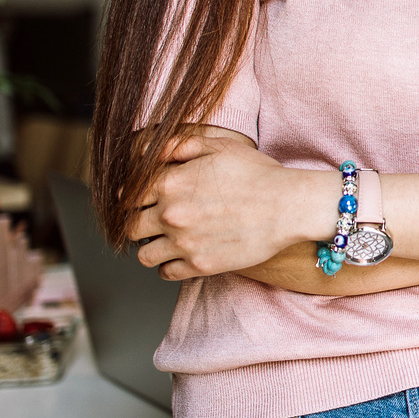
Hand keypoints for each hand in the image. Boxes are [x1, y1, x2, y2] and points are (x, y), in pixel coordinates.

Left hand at [131, 132, 324, 280]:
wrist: (289, 206)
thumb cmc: (258, 174)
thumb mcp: (220, 146)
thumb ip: (181, 145)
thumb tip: (153, 153)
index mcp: (169, 183)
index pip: (129, 197)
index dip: (136, 198)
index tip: (147, 201)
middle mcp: (170, 214)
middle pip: (131, 228)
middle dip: (140, 224)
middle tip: (155, 222)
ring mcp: (184, 243)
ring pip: (144, 255)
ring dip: (151, 248)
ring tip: (166, 241)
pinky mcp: (200, 265)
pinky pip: (166, 272)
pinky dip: (168, 266)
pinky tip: (181, 256)